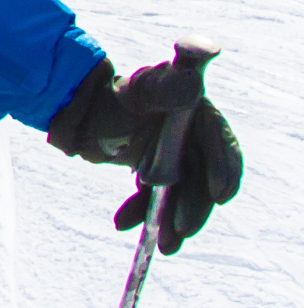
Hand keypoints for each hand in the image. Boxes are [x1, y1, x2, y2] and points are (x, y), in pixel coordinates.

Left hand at [49, 54, 242, 254]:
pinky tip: (123, 223)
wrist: (83, 109)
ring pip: (180, 195)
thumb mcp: (140, 88)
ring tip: (165, 247)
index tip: (218, 195)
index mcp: (197, 115)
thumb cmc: (116, 94)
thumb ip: (166, 84)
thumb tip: (197, 61)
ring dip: (171, 220)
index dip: (222, 168)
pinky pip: (153, 200)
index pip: (220, 143)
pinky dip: (141, 212)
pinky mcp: (156, 176)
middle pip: (202, 177)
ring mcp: (174, 160)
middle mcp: (192, 140)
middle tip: (182, 229)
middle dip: (195, 206)